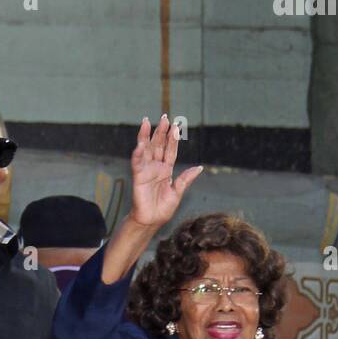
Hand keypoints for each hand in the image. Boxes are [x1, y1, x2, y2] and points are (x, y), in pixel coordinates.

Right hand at [128, 114, 201, 229]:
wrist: (151, 221)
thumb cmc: (163, 209)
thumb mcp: (178, 193)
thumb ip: (186, 180)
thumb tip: (199, 168)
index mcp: (166, 170)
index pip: (170, 151)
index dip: (173, 139)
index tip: (176, 126)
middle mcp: (156, 167)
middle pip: (158, 145)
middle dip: (161, 132)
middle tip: (164, 117)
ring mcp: (146, 170)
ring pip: (146, 149)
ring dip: (146, 136)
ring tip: (146, 122)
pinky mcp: (138, 177)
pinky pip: (137, 163)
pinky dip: (138, 153)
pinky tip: (140, 144)